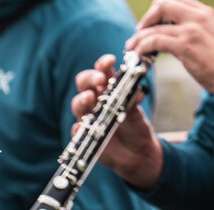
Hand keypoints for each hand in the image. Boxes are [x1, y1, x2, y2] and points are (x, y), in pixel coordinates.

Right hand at [71, 55, 162, 189]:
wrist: (137, 152)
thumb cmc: (136, 126)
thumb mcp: (137, 113)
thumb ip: (133, 101)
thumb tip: (137, 91)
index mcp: (108, 89)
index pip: (101, 71)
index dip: (103, 64)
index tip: (111, 60)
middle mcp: (95, 101)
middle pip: (83, 84)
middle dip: (90, 78)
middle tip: (100, 79)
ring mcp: (88, 118)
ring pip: (77, 105)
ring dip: (82, 99)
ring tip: (90, 97)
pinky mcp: (84, 136)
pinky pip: (76, 132)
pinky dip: (77, 129)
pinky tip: (79, 128)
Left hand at [126, 0, 213, 101]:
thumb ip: (196, 30)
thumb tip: (174, 35)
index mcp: (206, 13)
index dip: (160, 8)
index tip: (153, 20)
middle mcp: (198, 17)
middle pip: (162, 4)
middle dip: (147, 17)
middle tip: (140, 30)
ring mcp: (191, 30)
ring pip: (154, 26)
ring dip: (139, 37)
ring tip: (133, 46)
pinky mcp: (184, 46)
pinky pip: (154, 41)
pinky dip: (142, 46)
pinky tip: (140, 53)